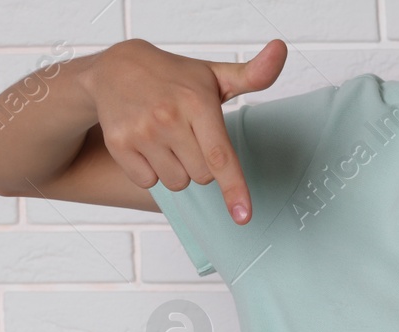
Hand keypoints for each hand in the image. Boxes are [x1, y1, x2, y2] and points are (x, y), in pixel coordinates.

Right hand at [80, 38, 287, 222]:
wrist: (116, 69)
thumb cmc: (175, 78)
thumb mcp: (214, 75)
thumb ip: (253, 74)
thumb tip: (281, 49)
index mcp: (197, 102)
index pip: (220, 155)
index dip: (234, 188)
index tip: (243, 216)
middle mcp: (168, 117)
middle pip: (202, 176)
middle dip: (201, 163)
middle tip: (188, 134)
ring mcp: (142, 132)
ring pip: (177, 182)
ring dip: (177, 169)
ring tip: (166, 137)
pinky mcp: (120, 145)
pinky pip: (149, 182)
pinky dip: (152, 171)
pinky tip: (147, 143)